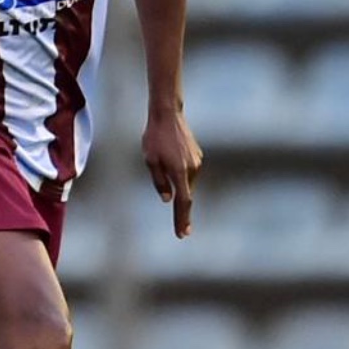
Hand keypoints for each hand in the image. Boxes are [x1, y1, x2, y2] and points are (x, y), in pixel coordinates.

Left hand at [143, 108, 203, 236]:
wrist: (168, 114)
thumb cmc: (155, 137)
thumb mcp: (150, 161)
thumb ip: (159, 181)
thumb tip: (168, 199)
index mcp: (179, 171)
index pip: (183, 201)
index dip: (182, 219)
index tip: (183, 233)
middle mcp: (191, 169)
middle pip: (186, 194)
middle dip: (183, 211)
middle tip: (183, 231)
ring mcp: (196, 162)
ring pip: (187, 184)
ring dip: (179, 188)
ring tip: (162, 166)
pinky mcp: (197, 157)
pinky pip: (188, 174)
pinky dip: (181, 178)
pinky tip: (171, 163)